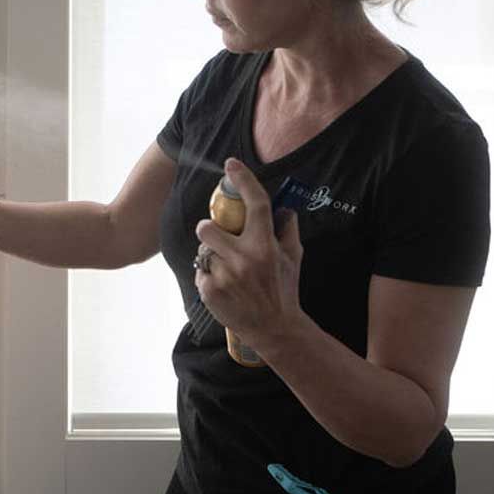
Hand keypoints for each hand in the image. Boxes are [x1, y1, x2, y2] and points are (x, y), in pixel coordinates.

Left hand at [193, 158, 305, 348]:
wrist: (274, 329)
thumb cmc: (284, 290)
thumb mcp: (293, 258)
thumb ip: (288, 230)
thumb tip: (284, 207)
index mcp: (265, 245)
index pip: (255, 204)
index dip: (243, 180)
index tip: (231, 165)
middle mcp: (244, 258)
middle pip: (206, 228)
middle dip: (209, 230)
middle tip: (218, 238)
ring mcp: (225, 276)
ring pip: (203, 252)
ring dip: (211, 256)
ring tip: (227, 269)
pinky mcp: (210, 291)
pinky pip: (200, 272)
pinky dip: (209, 277)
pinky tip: (224, 287)